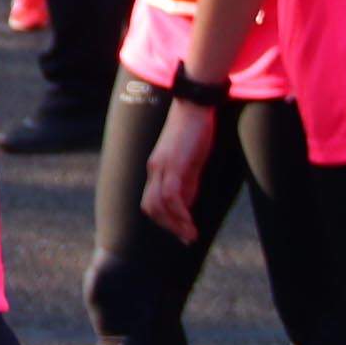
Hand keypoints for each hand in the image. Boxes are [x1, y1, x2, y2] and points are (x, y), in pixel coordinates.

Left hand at [139, 97, 216, 240]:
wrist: (195, 105)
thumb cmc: (195, 130)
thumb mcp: (190, 161)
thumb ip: (187, 182)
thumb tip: (187, 205)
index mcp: (156, 168)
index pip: (151, 201)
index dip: (164, 220)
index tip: (181, 233)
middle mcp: (154, 169)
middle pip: (149, 207)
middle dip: (168, 227)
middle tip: (187, 239)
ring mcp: (161, 166)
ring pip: (158, 205)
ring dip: (175, 225)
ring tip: (192, 235)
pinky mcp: (173, 164)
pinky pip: (171, 195)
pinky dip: (179, 213)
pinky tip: (191, 222)